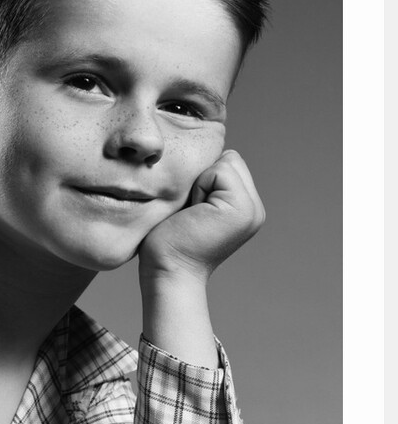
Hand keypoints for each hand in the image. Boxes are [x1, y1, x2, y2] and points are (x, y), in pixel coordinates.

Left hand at [139, 150, 265, 283]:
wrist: (167, 271)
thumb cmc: (167, 240)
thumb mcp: (192, 203)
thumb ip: (208, 182)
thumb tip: (209, 153)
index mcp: (245, 207)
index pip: (228, 162)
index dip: (203, 176)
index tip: (191, 208)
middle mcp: (255, 208)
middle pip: (230, 158)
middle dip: (204, 176)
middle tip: (192, 211)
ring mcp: (253, 210)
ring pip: (226, 161)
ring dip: (201, 182)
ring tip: (193, 212)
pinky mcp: (242, 208)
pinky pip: (219, 170)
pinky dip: (200, 186)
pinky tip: (194, 213)